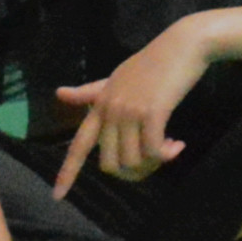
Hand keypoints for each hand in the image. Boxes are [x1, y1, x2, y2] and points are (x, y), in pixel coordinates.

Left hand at [57, 10, 239, 182]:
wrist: (184, 43)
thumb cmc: (154, 60)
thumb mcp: (118, 77)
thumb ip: (91, 92)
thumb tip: (59, 93)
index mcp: (100, 105)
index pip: (79, 145)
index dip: (67, 173)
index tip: (56, 196)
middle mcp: (110, 110)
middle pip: (111, 164)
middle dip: (133, 172)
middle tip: (155, 161)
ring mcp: (130, 111)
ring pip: (132, 161)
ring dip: (153, 163)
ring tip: (170, 149)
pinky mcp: (152, 112)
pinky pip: (153, 151)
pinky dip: (166, 155)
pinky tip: (178, 146)